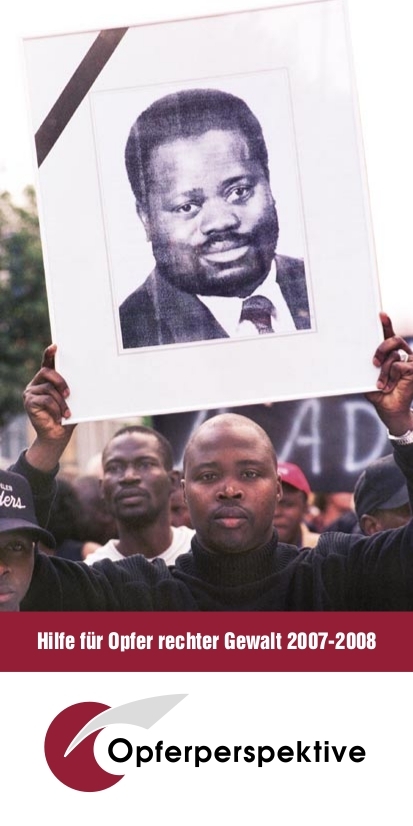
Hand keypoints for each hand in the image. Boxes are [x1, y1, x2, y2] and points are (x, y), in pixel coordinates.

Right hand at [23, 345, 75, 470]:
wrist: (56, 436)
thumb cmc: (66, 417)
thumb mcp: (73, 401)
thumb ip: (73, 390)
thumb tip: (87, 380)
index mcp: (47, 380)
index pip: (47, 363)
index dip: (50, 354)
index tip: (55, 346)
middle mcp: (37, 383)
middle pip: (47, 372)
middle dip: (60, 381)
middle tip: (69, 393)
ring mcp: (31, 392)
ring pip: (48, 388)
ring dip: (61, 401)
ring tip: (67, 413)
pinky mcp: (29, 402)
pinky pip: (45, 399)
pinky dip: (56, 408)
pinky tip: (59, 416)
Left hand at [366, 313, 412, 434]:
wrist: (390, 409)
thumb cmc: (379, 393)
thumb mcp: (369, 377)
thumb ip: (368, 365)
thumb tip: (356, 355)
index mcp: (391, 354)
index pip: (388, 335)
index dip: (386, 324)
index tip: (380, 314)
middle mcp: (402, 354)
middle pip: (393, 339)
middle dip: (381, 348)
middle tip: (373, 362)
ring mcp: (410, 361)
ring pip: (393, 355)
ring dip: (383, 371)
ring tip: (380, 383)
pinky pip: (398, 365)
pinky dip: (390, 377)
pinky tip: (390, 386)